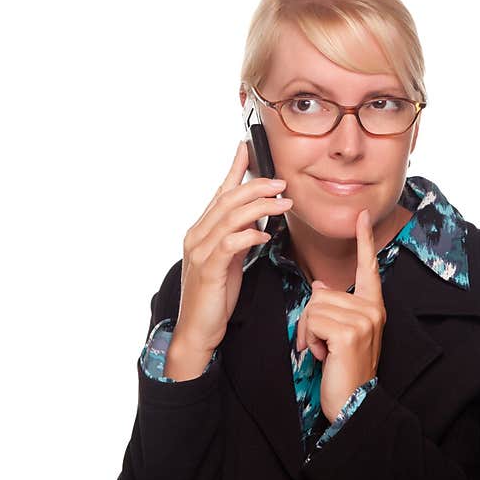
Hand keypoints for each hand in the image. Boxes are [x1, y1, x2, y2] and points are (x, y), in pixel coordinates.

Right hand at [167, 140, 292, 378]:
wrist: (198, 330)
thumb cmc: (215, 297)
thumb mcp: (229, 261)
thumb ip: (238, 238)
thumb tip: (256, 220)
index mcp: (201, 231)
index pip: (219, 193)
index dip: (234, 170)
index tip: (247, 149)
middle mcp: (197, 236)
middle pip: (227, 199)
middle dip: (256, 186)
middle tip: (282, 183)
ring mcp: (200, 252)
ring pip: (230, 217)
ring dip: (259, 206)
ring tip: (283, 203)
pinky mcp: (208, 270)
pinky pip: (230, 244)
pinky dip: (249, 234)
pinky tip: (265, 234)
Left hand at [295, 208, 385, 422]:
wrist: (352, 402)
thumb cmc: (343, 368)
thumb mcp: (340, 334)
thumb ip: (334, 307)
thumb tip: (321, 286)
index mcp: (372, 306)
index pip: (367, 267)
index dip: (364, 240)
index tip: (363, 214)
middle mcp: (372, 308)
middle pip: (320, 292)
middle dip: (311, 320)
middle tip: (322, 344)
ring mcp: (363, 319)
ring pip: (314, 305)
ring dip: (309, 331)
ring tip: (324, 351)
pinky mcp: (350, 331)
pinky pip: (312, 319)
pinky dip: (309, 339)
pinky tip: (323, 355)